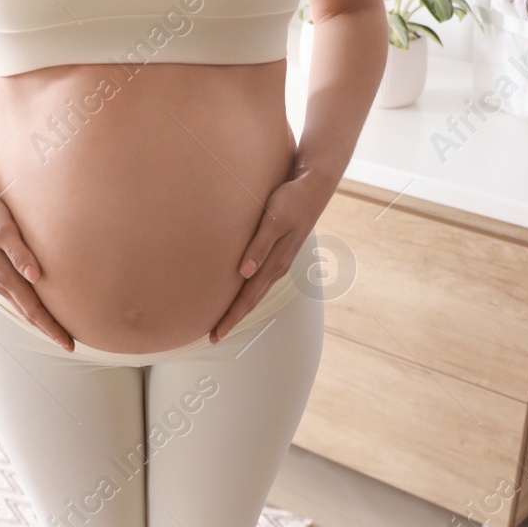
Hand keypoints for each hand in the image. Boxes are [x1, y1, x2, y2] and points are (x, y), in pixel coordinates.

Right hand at [0, 190, 73, 351]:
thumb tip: (35, 276)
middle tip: (70, 346)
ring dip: (41, 322)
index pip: (33, 309)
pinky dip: (32, 309)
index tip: (68, 343)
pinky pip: (18, 298)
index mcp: (3, 275)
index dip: (51, 327)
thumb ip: (19, 252)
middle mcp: (0, 283)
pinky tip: (40, 310)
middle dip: (49, 331)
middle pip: (29, 314)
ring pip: (23, 308)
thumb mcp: (3, 229)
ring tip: (60, 332)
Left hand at [211, 176, 331, 343]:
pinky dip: (249, 294)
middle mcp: (276, 268)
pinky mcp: (278, 255)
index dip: (230, 317)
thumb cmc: (290, 201)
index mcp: (274, 263)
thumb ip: (259, 245)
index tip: (215, 334)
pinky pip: (260, 282)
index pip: (247, 298)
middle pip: (251, 301)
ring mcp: (279, 263)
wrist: (313, 189)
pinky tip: (242, 295)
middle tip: (214, 337)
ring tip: (224, 322)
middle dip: (232, 320)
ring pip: (256, 294)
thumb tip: (244, 273)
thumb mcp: (273, 220)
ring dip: (240, 309)